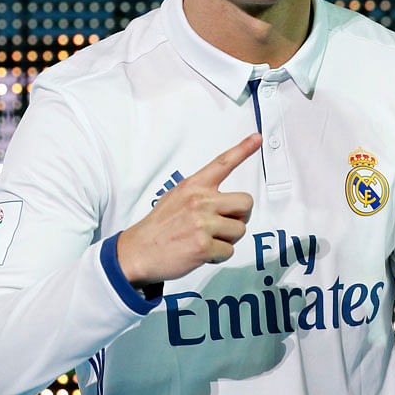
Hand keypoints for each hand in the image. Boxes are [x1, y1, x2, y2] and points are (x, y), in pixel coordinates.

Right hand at [116, 133, 261, 286]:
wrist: (138, 252)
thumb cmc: (158, 227)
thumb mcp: (175, 197)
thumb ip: (199, 193)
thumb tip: (221, 198)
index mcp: (193, 186)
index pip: (222, 163)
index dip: (243, 149)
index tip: (257, 138)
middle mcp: (200, 201)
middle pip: (245, 202)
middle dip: (241, 216)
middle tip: (226, 223)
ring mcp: (202, 223)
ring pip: (239, 230)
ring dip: (228, 239)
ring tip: (207, 239)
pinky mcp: (203, 245)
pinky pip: (229, 251)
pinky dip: (218, 256)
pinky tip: (202, 252)